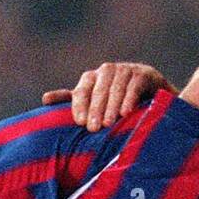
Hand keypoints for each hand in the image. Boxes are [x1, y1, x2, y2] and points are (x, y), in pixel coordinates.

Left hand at [42, 62, 175, 131]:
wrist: (154, 98)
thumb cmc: (119, 105)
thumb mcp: (95, 103)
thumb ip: (73, 101)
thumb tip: (44, 99)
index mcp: (93, 77)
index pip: (82, 89)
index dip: (80, 105)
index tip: (80, 123)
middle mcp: (108, 71)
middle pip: (98, 88)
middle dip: (95, 108)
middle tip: (93, 128)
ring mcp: (128, 70)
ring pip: (116, 86)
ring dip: (112, 105)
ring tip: (110, 124)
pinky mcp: (145, 74)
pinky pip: (135, 85)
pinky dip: (130, 98)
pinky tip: (127, 113)